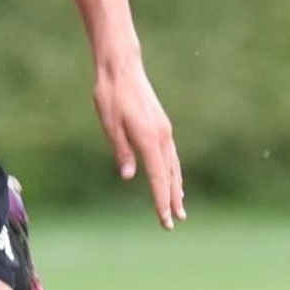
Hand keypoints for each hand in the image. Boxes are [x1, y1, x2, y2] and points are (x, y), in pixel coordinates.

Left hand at [93, 56, 184, 229]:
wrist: (122, 67)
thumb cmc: (111, 94)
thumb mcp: (109, 123)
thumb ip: (121, 150)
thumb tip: (128, 176)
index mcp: (148, 138)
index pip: (157, 177)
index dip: (160, 200)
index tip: (164, 219)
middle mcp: (162, 136)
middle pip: (169, 175)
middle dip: (171, 200)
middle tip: (174, 222)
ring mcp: (164, 131)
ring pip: (173, 166)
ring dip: (176, 188)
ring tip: (180, 208)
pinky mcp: (161, 126)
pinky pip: (171, 155)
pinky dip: (174, 172)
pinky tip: (173, 180)